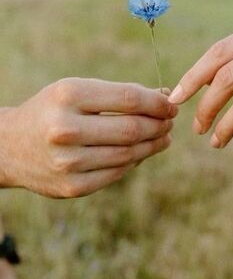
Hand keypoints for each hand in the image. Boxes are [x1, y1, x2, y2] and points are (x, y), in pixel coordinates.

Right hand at [0, 79, 176, 196]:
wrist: (9, 147)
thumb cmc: (51, 111)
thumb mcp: (75, 91)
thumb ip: (117, 94)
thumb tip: (163, 97)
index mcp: (67, 96)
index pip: (128, 98)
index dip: (157, 103)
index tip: (171, 104)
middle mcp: (65, 128)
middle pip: (132, 129)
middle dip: (159, 125)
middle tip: (170, 122)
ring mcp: (68, 162)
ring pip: (128, 154)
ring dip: (153, 145)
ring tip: (163, 137)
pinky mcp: (72, 187)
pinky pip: (116, 173)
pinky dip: (135, 162)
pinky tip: (141, 153)